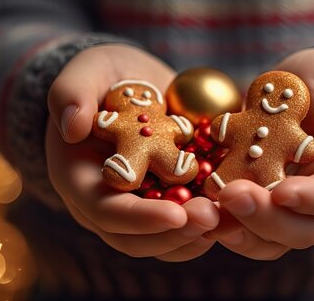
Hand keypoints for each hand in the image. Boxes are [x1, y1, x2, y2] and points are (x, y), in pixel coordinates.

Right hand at [45, 44, 218, 260]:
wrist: (130, 84)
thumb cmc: (102, 76)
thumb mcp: (85, 72)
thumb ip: (71, 93)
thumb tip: (72, 126)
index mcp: (80, 179)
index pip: (105, 211)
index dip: (140, 219)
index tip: (177, 214)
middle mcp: (109, 201)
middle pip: (138, 239)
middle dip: (177, 235)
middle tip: (214, 219)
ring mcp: (140, 205)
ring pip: (167, 241)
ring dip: (200, 235)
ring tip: (235, 220)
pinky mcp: (169, 199)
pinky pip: (189, 224)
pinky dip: (214, 223)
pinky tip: (241, 212)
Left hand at [209, 48, 313, 259]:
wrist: (293, 97)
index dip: (312, 198)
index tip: (283, 191)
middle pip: (300, 231)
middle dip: (266, 218)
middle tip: (231, 195)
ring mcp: (287, 212)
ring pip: (268, 242)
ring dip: (238, 231)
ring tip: (207, 212)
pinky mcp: (257, 210)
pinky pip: (240, 232)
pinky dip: (219, 226)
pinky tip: (195, 210)